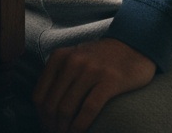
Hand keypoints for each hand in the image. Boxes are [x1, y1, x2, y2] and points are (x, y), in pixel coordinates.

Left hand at [32, 38, 155, 131]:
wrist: (132, 47)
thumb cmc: (100, 58)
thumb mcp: (73, 57)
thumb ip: (58, 75)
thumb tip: (43, 106)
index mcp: (59, 57)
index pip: (39, 95)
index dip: (41, 117)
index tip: (46, 126)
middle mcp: (72, 62)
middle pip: (52, 104)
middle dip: (51, 126)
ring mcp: (90, 70)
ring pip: (67, 108)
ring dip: (64, 128)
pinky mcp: (109, 81)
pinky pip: (89, 109)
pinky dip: (80, 125)